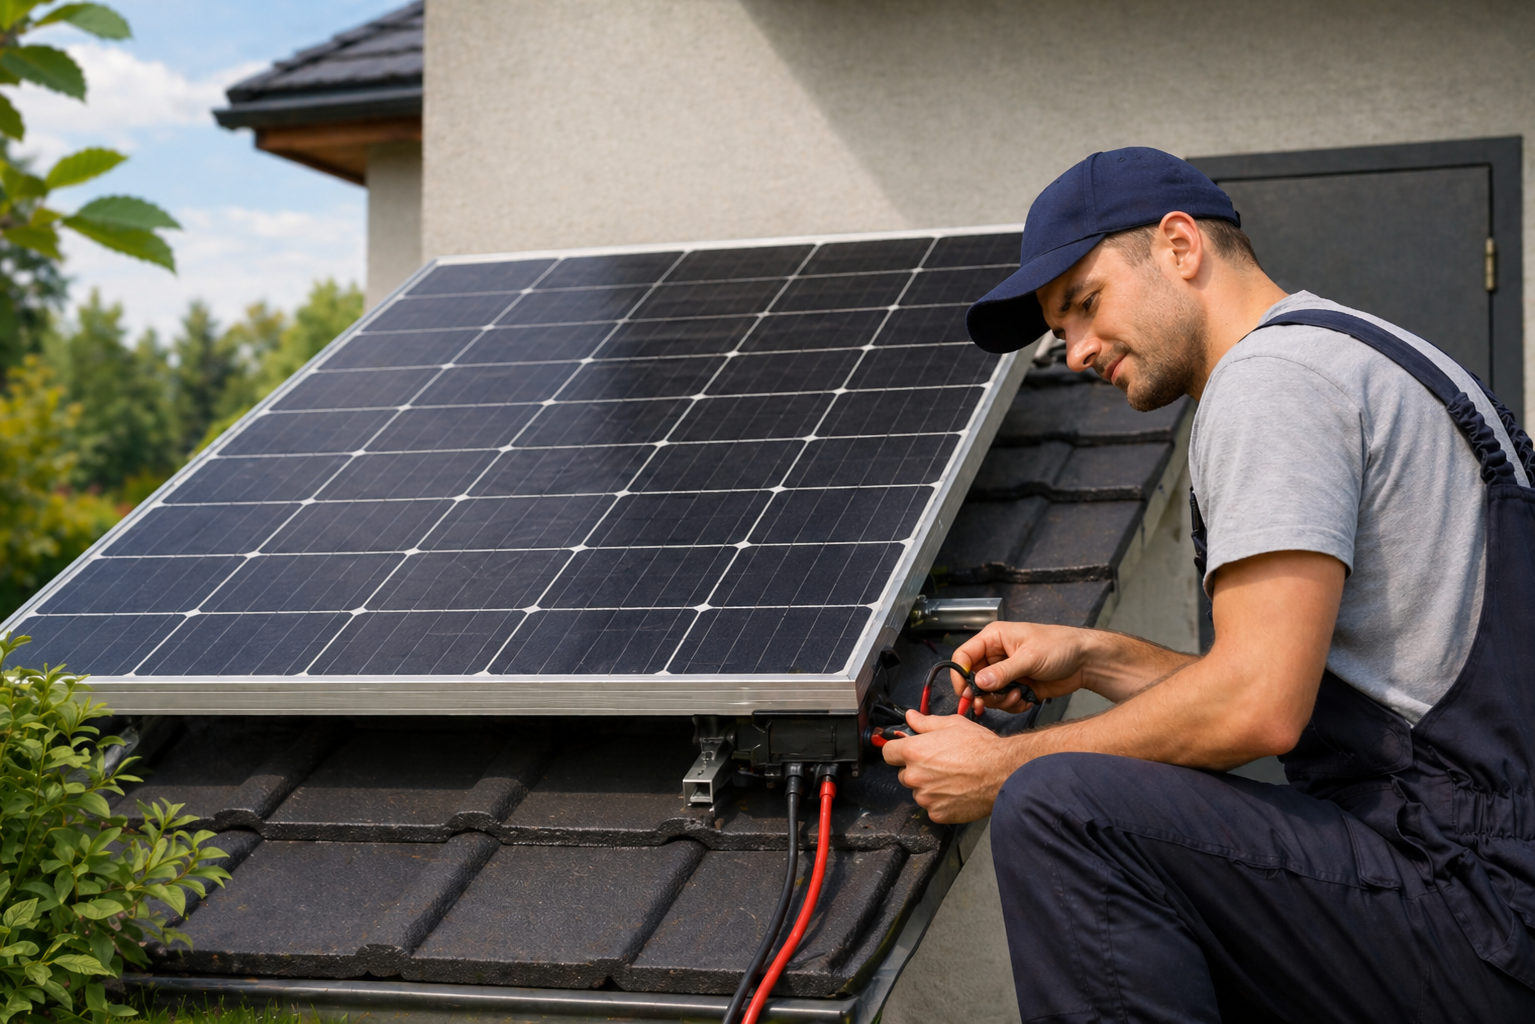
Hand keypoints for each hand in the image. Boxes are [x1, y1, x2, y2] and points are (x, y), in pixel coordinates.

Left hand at [879, 710, 1020, 822]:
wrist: (1003, 772)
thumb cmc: (981, 747)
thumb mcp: (952, 724)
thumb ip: (925, 722)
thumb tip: (911, 717)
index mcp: (914, 752)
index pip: (888, 753)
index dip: (897, 750)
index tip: (905, 751)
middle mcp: (915, 776)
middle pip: (903, 774)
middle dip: (917, 770)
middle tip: (940, 764)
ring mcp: (925, 797)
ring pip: (919, 792)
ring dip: (929, 787)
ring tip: (952, 778)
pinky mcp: (937, 814)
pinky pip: (932, 807)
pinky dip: (941, 802)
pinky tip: (957, 791)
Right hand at [950, 621, 1091, 712]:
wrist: (1085, 661)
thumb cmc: (1061, 646)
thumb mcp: (1030, 657)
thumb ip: (1003, 672)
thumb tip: (979, 682)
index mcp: (994, 638)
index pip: (964, 655)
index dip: (961, 674)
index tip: (965, 692)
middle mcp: (997, 655)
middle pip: (973, 678)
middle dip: (982, 693)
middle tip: (988, 703)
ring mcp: (1006, 672)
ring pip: (988, 693)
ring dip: (1001, 700)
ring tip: (1019, 696)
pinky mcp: (1017, 687)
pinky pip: (1004, 701)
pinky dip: (1012, 705)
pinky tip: (1026, 699)